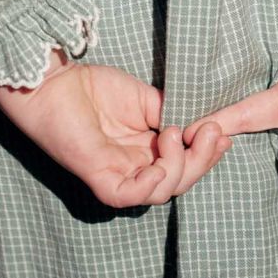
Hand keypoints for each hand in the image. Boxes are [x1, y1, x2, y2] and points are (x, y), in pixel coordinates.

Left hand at [0, 47, 232, 208]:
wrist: (54, 81)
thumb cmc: (91, 87)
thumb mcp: (144, 99)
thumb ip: (170, 114)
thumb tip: (201, 125)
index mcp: (144, 153)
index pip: (182, 167)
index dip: (206, 155)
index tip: (223, 132)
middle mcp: (132, 169)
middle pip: (177, 183)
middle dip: (202, 161)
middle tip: (212, 132)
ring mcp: (115, 175)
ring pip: (160, 192)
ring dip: (179, 165)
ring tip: (174, 132)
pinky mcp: (97, 176)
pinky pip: (127, 196)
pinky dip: (149, 184)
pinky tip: (158, 158)